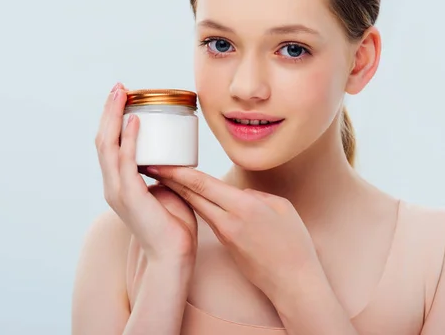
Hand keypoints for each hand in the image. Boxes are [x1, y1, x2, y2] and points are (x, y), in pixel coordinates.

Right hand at [95, 83, 197, 265]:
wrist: (173, 255)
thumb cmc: (173, 224)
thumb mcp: (166, 189)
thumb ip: (163, 171)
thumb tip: (170, 154)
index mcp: (120, 184)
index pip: (109, 145)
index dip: (113, 119)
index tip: (123, 96)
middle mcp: (113, 185)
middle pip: (103, 140)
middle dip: (110, 111)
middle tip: (119, 87)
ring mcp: (118, 191)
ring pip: (108, 146)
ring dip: (114, 117)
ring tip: (123, 94)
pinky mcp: (130, 197)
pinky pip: (126, 162)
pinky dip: (129, 139)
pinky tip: (134, 121)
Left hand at [146, 166, 322, 300]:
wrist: (293, 282)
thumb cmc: (294, 244)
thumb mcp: (282, 208)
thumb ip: (256, 196)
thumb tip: (238, 195)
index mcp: (243, 207)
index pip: (203, 185)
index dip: (178, 172)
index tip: (161, 162)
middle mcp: (228, 221)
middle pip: (192, 196)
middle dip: (169, 180)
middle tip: (150, 165)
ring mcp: (225, 235)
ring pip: (197, 207)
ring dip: (179, 192)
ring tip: (164, 177)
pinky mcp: (225, 245)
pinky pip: (208, 219)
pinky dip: (195, 205)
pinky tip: (187, 198)